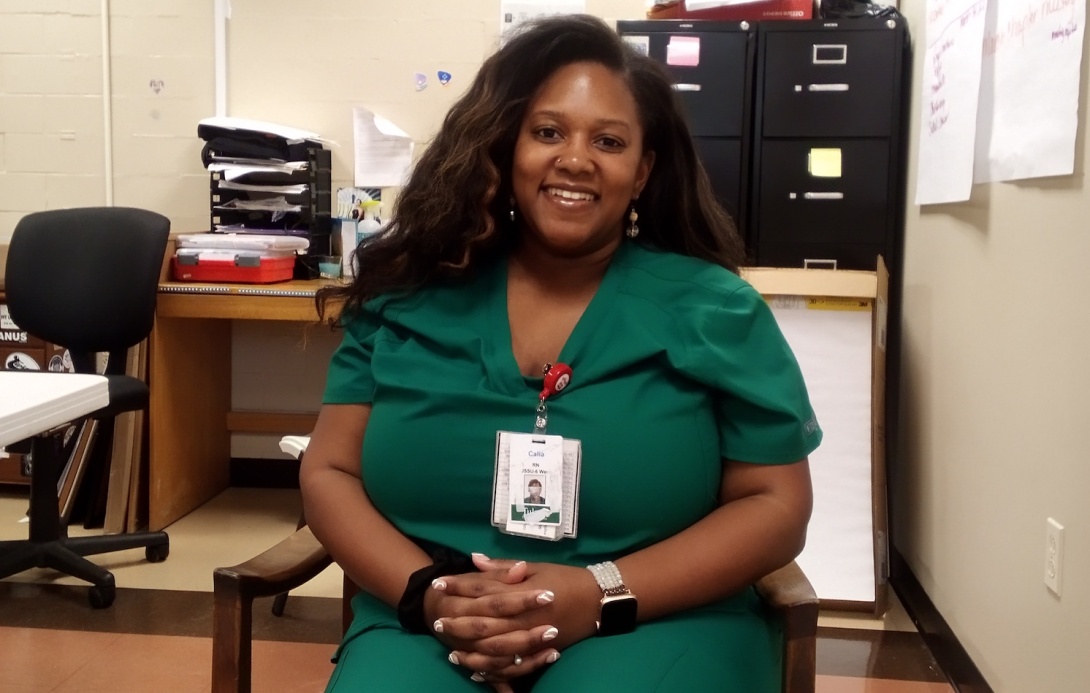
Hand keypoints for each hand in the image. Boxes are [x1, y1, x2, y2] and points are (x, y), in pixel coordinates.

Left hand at [432, 555, 600, 681]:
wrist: (597, 600)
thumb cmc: (566, 578)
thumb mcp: (537, 567)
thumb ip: (503, 567)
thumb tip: (474, 559)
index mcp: (519, 592)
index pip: (481, 589)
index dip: (458, 586)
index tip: (438, 584)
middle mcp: (521, 616)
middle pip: (481, 621)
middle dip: (457, 620)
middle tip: (436, 621)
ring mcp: (529, 637)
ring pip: (492, 649)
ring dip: (469, 650)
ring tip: (450, 650)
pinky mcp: (538, 652)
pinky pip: (511, 666)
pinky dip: (491, 671)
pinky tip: (475, 671)